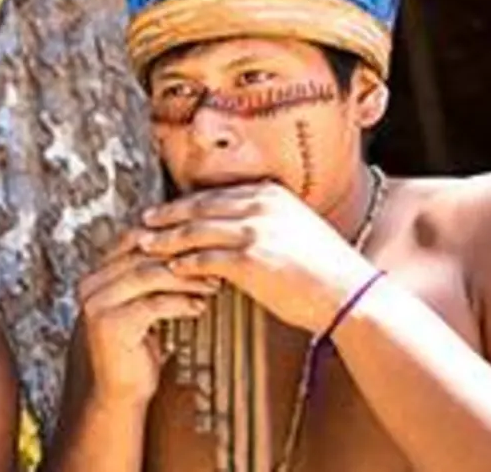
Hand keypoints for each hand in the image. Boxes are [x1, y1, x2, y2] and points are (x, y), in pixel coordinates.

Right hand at [74, 228, 222, 407]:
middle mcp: (90, 285)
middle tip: (215, 263)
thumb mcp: (140, 306)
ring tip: (212, 284)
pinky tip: (199, 308)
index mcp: (95, 275)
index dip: (167, 238)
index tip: (201, 243)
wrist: (118, 393)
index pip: (131, 240)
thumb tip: (186, 249)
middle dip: (182, 258)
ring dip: (185, 279)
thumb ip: (147, 279)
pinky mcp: (111, 324)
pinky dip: (180, 303)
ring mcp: (97, 304)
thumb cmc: (135, 348)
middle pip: (142, 255)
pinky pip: (153, 304)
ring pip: (148, 276)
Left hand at [141, 182, 381, 333]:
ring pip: (195, 231)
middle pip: (198, 207)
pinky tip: (170, 270)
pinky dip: (184, 265)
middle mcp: (260, 205)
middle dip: (165, 216)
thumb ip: (261, 219)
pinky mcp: (250, 259)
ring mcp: (255, 230)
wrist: (349, 296)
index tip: (162, 210)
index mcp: (269, 193)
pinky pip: (205, 259)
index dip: (183, 203)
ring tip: (145, 247)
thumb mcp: (293, 228)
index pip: (214, 194)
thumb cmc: (323, 270)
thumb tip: (229, 224)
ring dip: (166, 240)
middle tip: (141, 223)